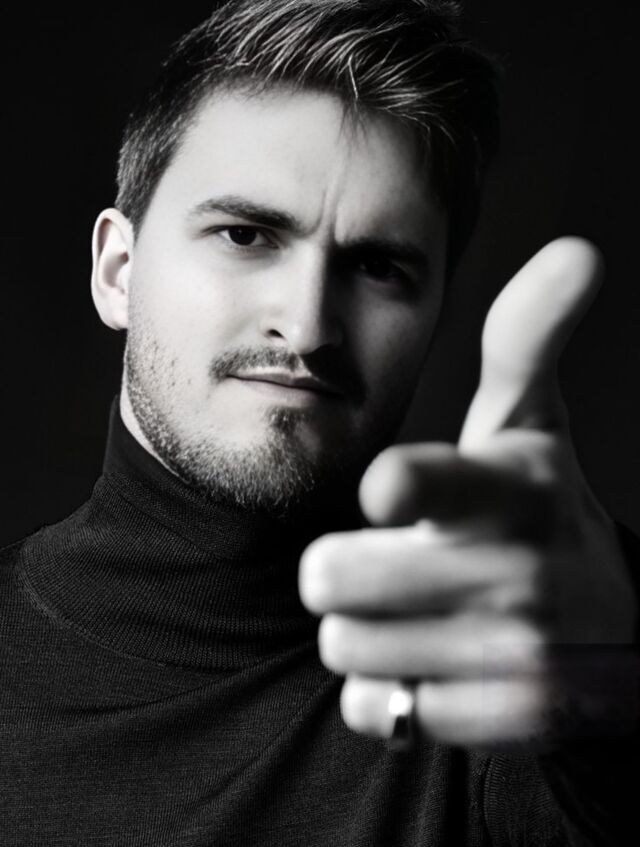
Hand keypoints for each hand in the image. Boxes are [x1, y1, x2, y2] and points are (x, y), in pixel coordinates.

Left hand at [299, 238, 637, 750]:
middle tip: (370, 559)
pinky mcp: (504, 719)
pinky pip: (377, 710)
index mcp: (510, 490)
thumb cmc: (538, 510)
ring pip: (346, 648)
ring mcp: (515, 655)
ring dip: (358, 631)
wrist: (612, 622)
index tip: (385, 493)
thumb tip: (577, 250)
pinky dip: (384, 691)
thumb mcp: (530, 426)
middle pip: (334, 579)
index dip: (394, 490)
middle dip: (337, 570)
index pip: (424, 485)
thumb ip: (527, 342)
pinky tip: (427, 660)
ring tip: (406, 610)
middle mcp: (517, 574)